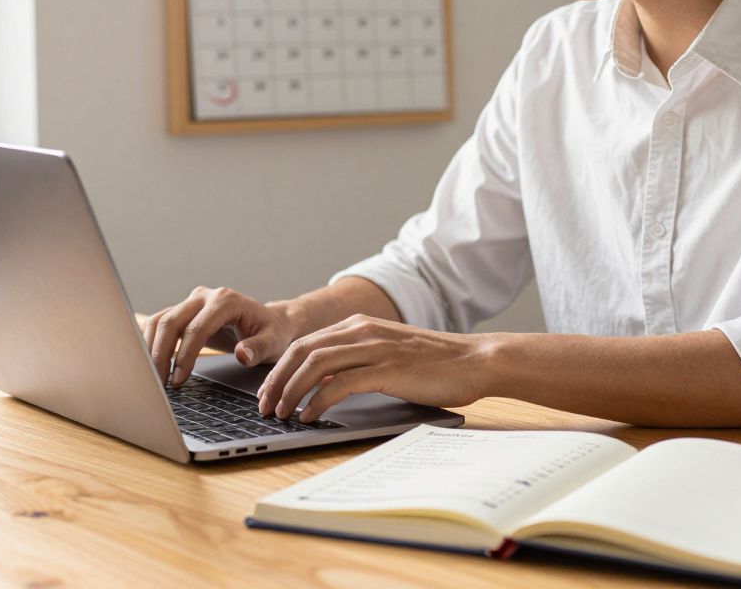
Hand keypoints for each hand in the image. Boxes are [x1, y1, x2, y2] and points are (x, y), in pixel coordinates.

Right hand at [145, 286, 295, 386]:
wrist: (269, 321)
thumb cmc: (272, 332)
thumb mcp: (273, 342)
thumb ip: (259, 349)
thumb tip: (242, 355)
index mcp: (226, 301)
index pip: (197, 328)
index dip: (185, 355)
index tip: (179, 380)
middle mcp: (205, 296)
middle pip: (171, 321)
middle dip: (161, 354)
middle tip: (160, 384)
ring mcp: (192, 302)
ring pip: (159, 321)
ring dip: (151, 349)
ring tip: (154, 378)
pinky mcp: (184, 311)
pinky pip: (159, 324)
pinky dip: (151, 343)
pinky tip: (151, 365)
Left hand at [256, 314, 490, 421]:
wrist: (475, 361)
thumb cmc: (435, 364)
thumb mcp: (387, 356)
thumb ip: (355, 363)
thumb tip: (321, 385)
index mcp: (360, 326)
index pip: (305, 343)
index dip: (280, 368)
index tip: (267, 391)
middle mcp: (362, 331)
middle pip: (302, 352)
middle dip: (276, 380)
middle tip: (264, 405)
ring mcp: (374, 348)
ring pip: (315, 365)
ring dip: (291, 391)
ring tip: (281, 413)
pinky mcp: (387, 369)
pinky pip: (341, 384)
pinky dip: (318, 401)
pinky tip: (309, 415)